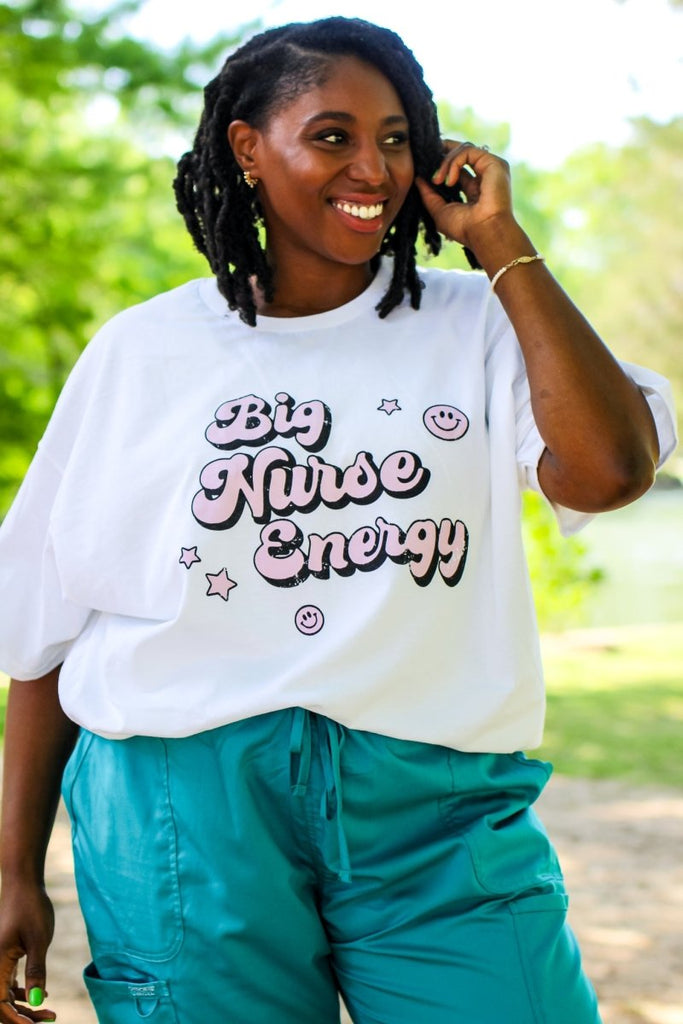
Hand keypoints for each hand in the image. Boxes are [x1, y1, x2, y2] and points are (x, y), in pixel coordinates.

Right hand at [0, 883, 55, 1021]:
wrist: (24, 884)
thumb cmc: (31, 907)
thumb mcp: (39, 940)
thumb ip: (36, 971)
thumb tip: (36, 1000)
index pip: (0, 1005)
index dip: (17, 1020)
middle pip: (0, 1005)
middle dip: (22, 1016)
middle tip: (50, 1017)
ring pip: (4, 996)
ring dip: (23, 1007)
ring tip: (48, 1011)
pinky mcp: (3, 958)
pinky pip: (6, 985)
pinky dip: (21, 994)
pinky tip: (40, 994)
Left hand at [415, 141, 515, 257]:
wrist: (484, 233)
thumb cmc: (465, 228)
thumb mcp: (439, 211)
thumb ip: (428, 194)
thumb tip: (418, 178)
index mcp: (475, 188)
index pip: (458, 166)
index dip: (441, 162)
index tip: (425, 165)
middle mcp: (484, 176)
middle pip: (462, 152)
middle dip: (442, 154)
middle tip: (426, 160)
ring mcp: (490, 168)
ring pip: (463, 149)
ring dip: (445, 162)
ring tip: (437, 180)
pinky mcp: (494, 163)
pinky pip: (467, 151)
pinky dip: (453, 163)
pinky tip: (449, 181)